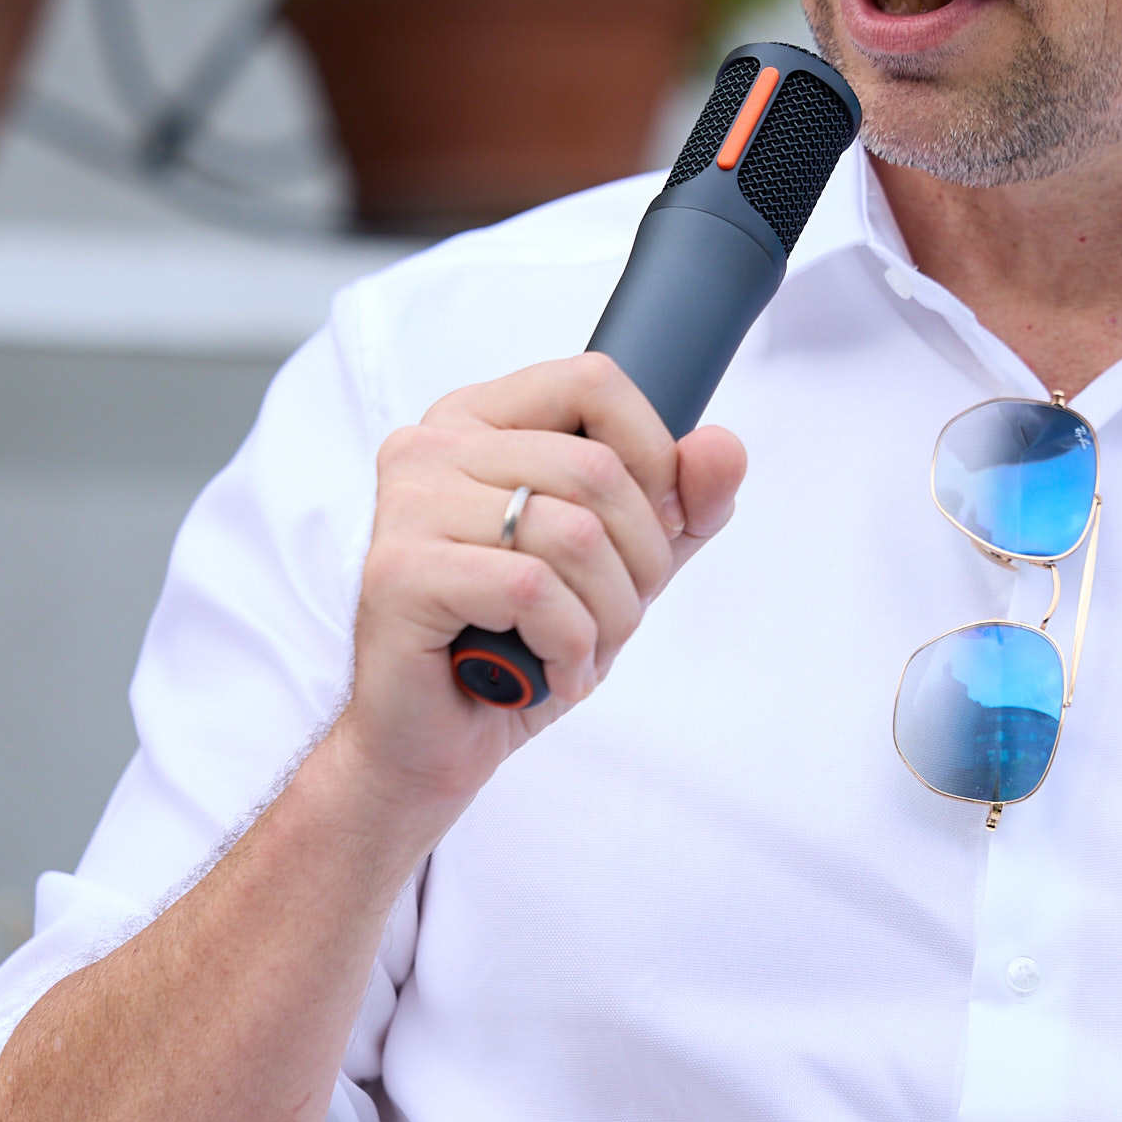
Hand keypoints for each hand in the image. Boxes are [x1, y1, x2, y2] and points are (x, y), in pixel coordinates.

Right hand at [325, 353, 746, 833]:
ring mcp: (406, 504)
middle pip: (595, 467)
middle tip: (618, 616)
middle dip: (640, 560)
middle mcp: (430, 446)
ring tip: (584, 651)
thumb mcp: (623, 564)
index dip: (654, 456)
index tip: (658, 527)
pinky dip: (570, 644)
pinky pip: (531, 589)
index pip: (594, 380)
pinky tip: (555, 674)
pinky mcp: (400, 571)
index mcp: (479, 421)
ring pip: (572, 532)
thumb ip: (681, 505)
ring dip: (609, 614)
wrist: (433, 741)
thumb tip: (721, 448)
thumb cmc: (519, 643)